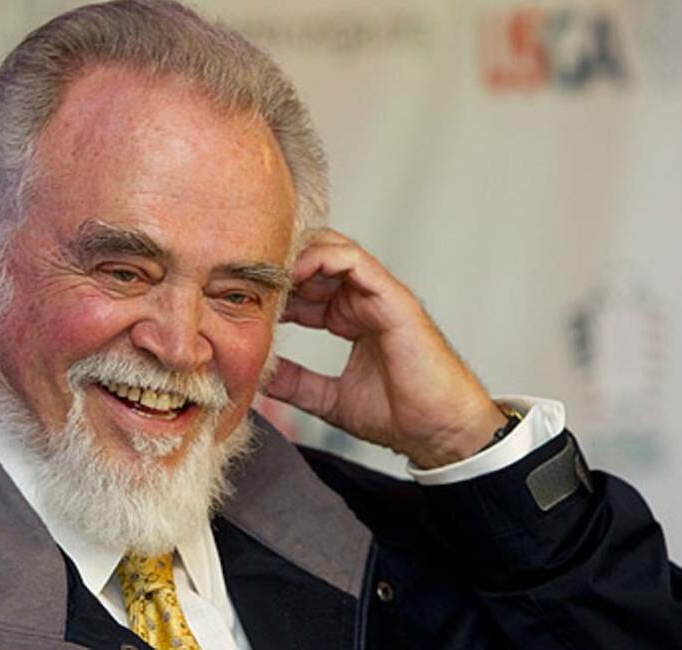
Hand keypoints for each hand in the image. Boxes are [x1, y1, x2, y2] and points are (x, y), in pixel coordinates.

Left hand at [264, 229, 506, 468]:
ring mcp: (378, 295)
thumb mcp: (328, 398)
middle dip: (279, 266)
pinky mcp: (392, 297)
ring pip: (331, 249)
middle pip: (313, 259)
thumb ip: (295, 383)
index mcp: (350, 318)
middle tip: (245, 281)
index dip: (274, 289)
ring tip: (265, 274)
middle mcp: (362, 301)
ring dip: (295, 255)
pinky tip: (292, 274)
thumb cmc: (399, 416)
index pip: (305, 286)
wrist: (438, 432)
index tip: (242, 301)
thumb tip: (259, 377)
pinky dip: (320, 258)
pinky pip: (353, 260)